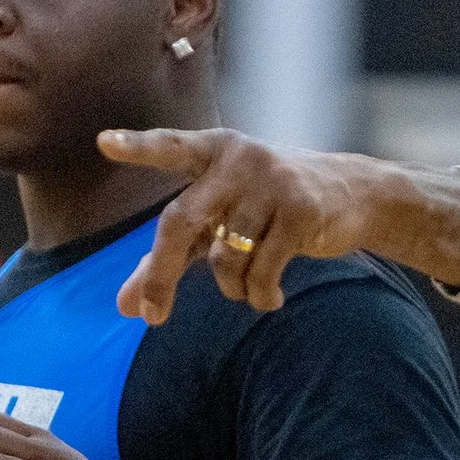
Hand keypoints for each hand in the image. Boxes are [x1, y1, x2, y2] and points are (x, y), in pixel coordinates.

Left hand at [99, 128, 459, 322]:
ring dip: (232, 287)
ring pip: (224, 258)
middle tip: (151, 316)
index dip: (139, 146)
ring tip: (248, 287)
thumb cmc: (270, 205)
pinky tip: (271, 297)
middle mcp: (239, 159)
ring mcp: (271, 182)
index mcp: (214, 151)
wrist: (355, 195)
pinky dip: (260, 295)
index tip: (104, 142)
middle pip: (180, 221)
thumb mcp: (220, 220)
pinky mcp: (300, 210)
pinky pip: (261, 272)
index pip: (171, 148)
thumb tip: (125, 306)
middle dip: (162, 276)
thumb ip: (171, 256)